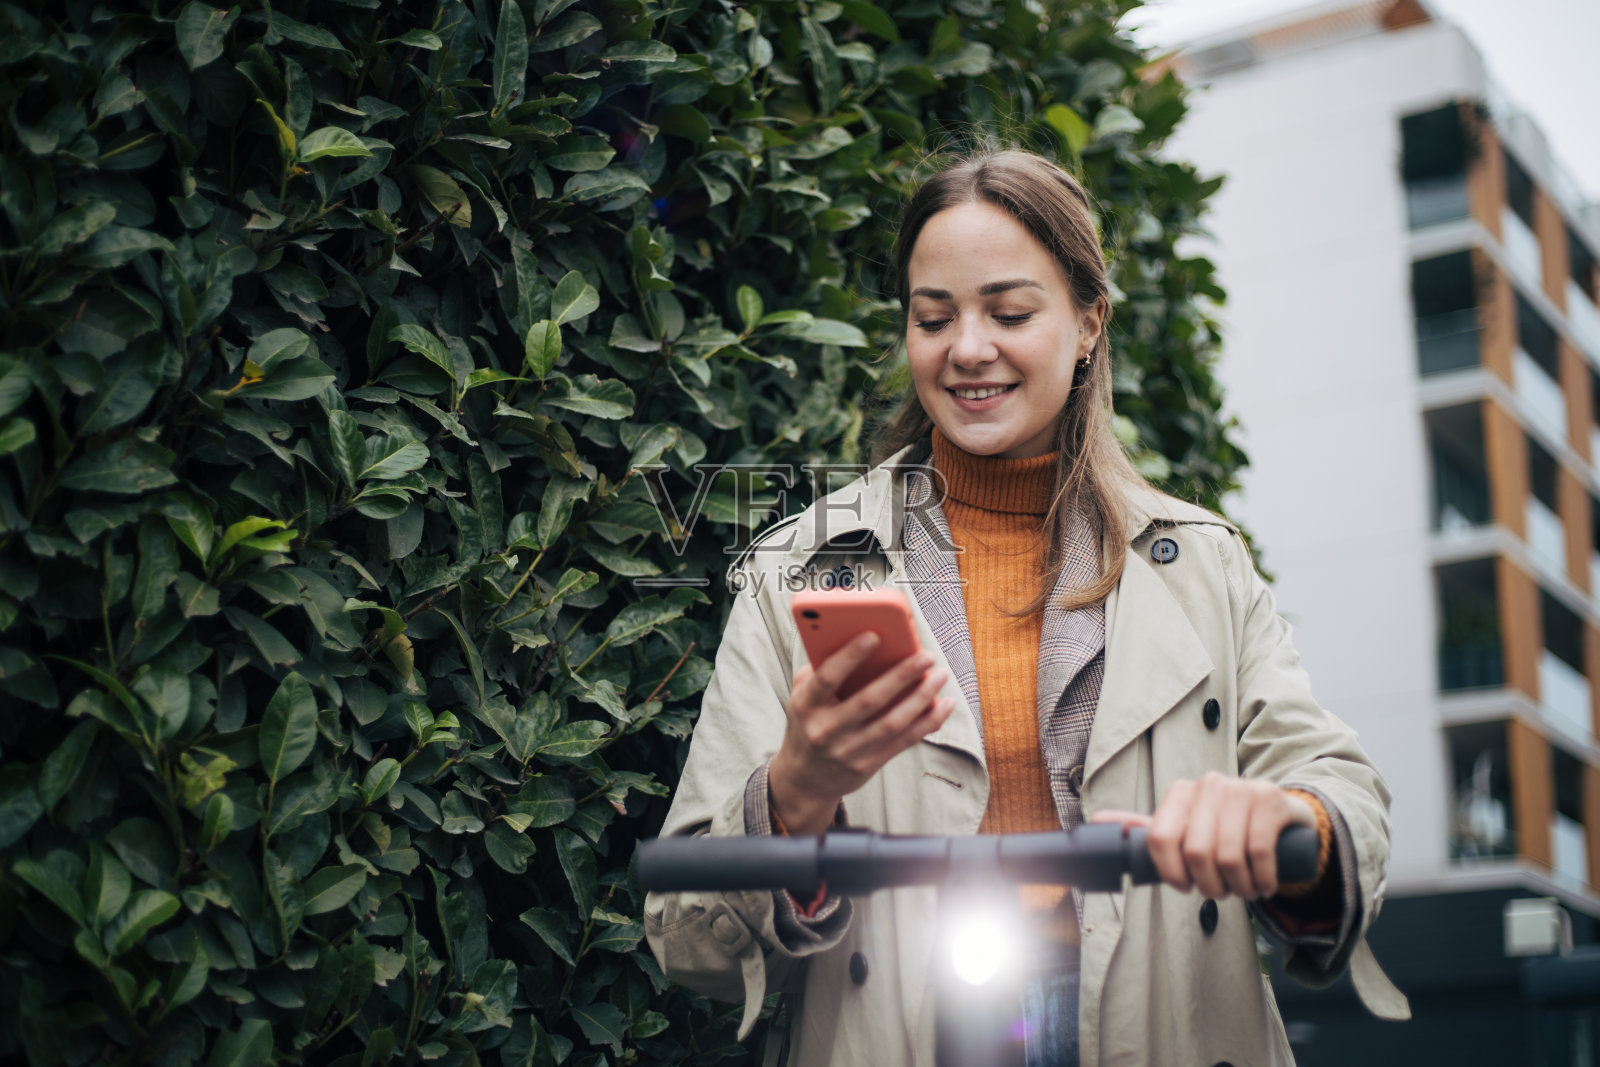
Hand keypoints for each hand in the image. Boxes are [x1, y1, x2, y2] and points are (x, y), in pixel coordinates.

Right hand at [767, 633, 953, 834]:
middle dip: (902, 675)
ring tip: (940, 675)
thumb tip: (857, 639)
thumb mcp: (801, 696)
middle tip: (926, 655)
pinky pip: (904, 741)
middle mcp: (825, 730)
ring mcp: (848, 750)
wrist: (805, 779)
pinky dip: (928, 721)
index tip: (874, 635)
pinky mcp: (868, 764)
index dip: (850, 656)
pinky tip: (945, 703)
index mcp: (805, 705)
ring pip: (892, 722)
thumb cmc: (808, 723)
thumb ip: (820, 669)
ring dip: (922, 697)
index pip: (827, 677)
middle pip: (869, 700)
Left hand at [1091, 772, 1317, 899]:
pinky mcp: (1271, 800)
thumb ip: (1144, 828)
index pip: (1160, 838)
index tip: (1184, 887)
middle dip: (1209, 885)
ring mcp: (1242, 789)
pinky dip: (1261, 879)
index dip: (1171, 873)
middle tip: (1222, 892)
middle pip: (1195, 852)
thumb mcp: (1184, 828)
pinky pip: (1259, 851)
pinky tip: (1264, 885)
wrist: (1279, 815)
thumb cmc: (1223, 829)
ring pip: (1228, 855)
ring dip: (1238, 886)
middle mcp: (1209, 784)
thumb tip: (1096, 822)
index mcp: (1180, 792)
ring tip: (1244, 890)